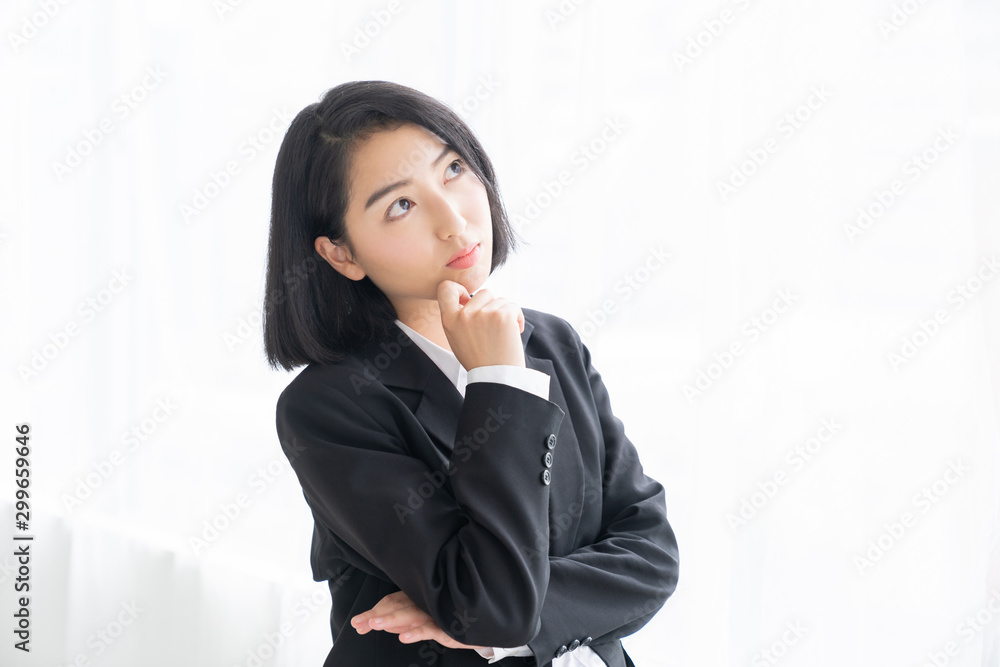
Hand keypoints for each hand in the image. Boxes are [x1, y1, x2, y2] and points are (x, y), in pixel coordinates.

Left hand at [350, 590, 486, 649]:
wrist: (478, 624)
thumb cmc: (445, 619)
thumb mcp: (418, 620)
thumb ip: (397, 621)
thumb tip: (371, 623)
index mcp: (417, 598)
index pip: (392, 601)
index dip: (375, 610)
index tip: (358, 622)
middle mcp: (425, 602)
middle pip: (398, 606)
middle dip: (378, 615)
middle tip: (360, 623)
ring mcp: (436, 613)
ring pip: (411, 615)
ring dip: (393, 620)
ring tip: (375, 625)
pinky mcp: (448, 626)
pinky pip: (431, 628)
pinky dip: (417, 632)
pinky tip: (404, 637)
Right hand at [437, 280, 525, 370]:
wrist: (497, 378)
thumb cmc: (479, 361)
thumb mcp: (457, 339)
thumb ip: (458, 318)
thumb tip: (465, 298)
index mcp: (449, 320)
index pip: (446, 288)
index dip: (459, 290)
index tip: (467, 299)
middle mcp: (464, 315)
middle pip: (483, 293)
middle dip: (492, 305)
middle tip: (494, 325)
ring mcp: (484, 314)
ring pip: (500, 300)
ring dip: (505, 312)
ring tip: (504, 333)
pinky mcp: (503, 315)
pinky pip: (513, 306)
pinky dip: (517, 317)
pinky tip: (514, 332)